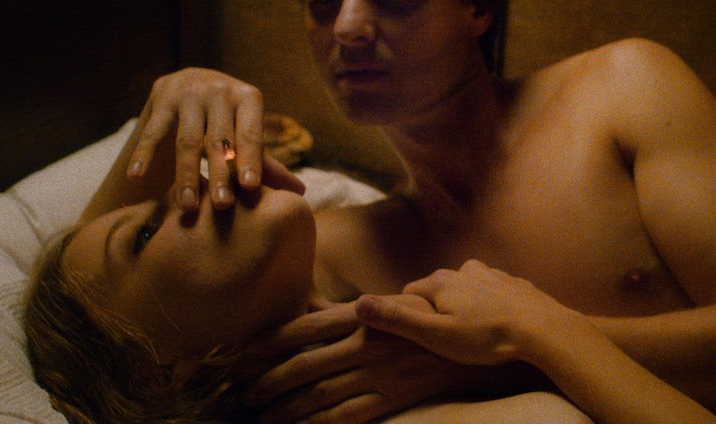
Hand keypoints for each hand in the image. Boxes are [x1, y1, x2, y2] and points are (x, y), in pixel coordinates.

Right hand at [125, 68, 302, 209]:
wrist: (191, 82)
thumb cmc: (228, 118)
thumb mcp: (246, 133)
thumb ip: (267, 163)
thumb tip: (300, 192)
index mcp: (248, 97)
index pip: (250, 134)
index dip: (251, 160)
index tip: (250, 188)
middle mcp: (220, 90)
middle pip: (219, 141)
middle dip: (220, 174)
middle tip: (223, 206)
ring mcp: (189, 92)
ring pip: (187, 140)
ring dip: (186, 175)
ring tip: (187, 207)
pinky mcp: (161, 96)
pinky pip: (152, 131)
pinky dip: (144, 154)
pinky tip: (135, 176)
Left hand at [241, 300, 473, 423]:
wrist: (471, 343)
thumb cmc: (425, 319)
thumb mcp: (387, 303)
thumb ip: (346, 311)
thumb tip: (307, 308)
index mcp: (364, 313)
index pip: (306, 327)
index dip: (272, 342)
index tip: (245, 355)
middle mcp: (367, 342)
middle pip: (306, 364)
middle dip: (270, 381)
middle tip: (244, 393)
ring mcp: (380, 372)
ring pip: (321, 394)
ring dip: (287, 407)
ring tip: (263, 416)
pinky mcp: (392, 397)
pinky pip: (348, 415)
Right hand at [355, 260, 584, 366]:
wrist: (542, 329)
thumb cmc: (486, 336)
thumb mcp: (435, 334)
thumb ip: (398, 319)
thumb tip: (358, 304)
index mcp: (442, 280)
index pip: (410, 292)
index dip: (409, 312)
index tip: (416, 332)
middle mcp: (465, 269)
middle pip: (439, 288)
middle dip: (438, 308)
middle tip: (445, 337)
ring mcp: (493, 274)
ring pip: (467, 288)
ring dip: (465, 305)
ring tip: (473, 332)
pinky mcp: (514, 283)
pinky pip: (493, 293)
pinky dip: (491, 305)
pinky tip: (497, 324)